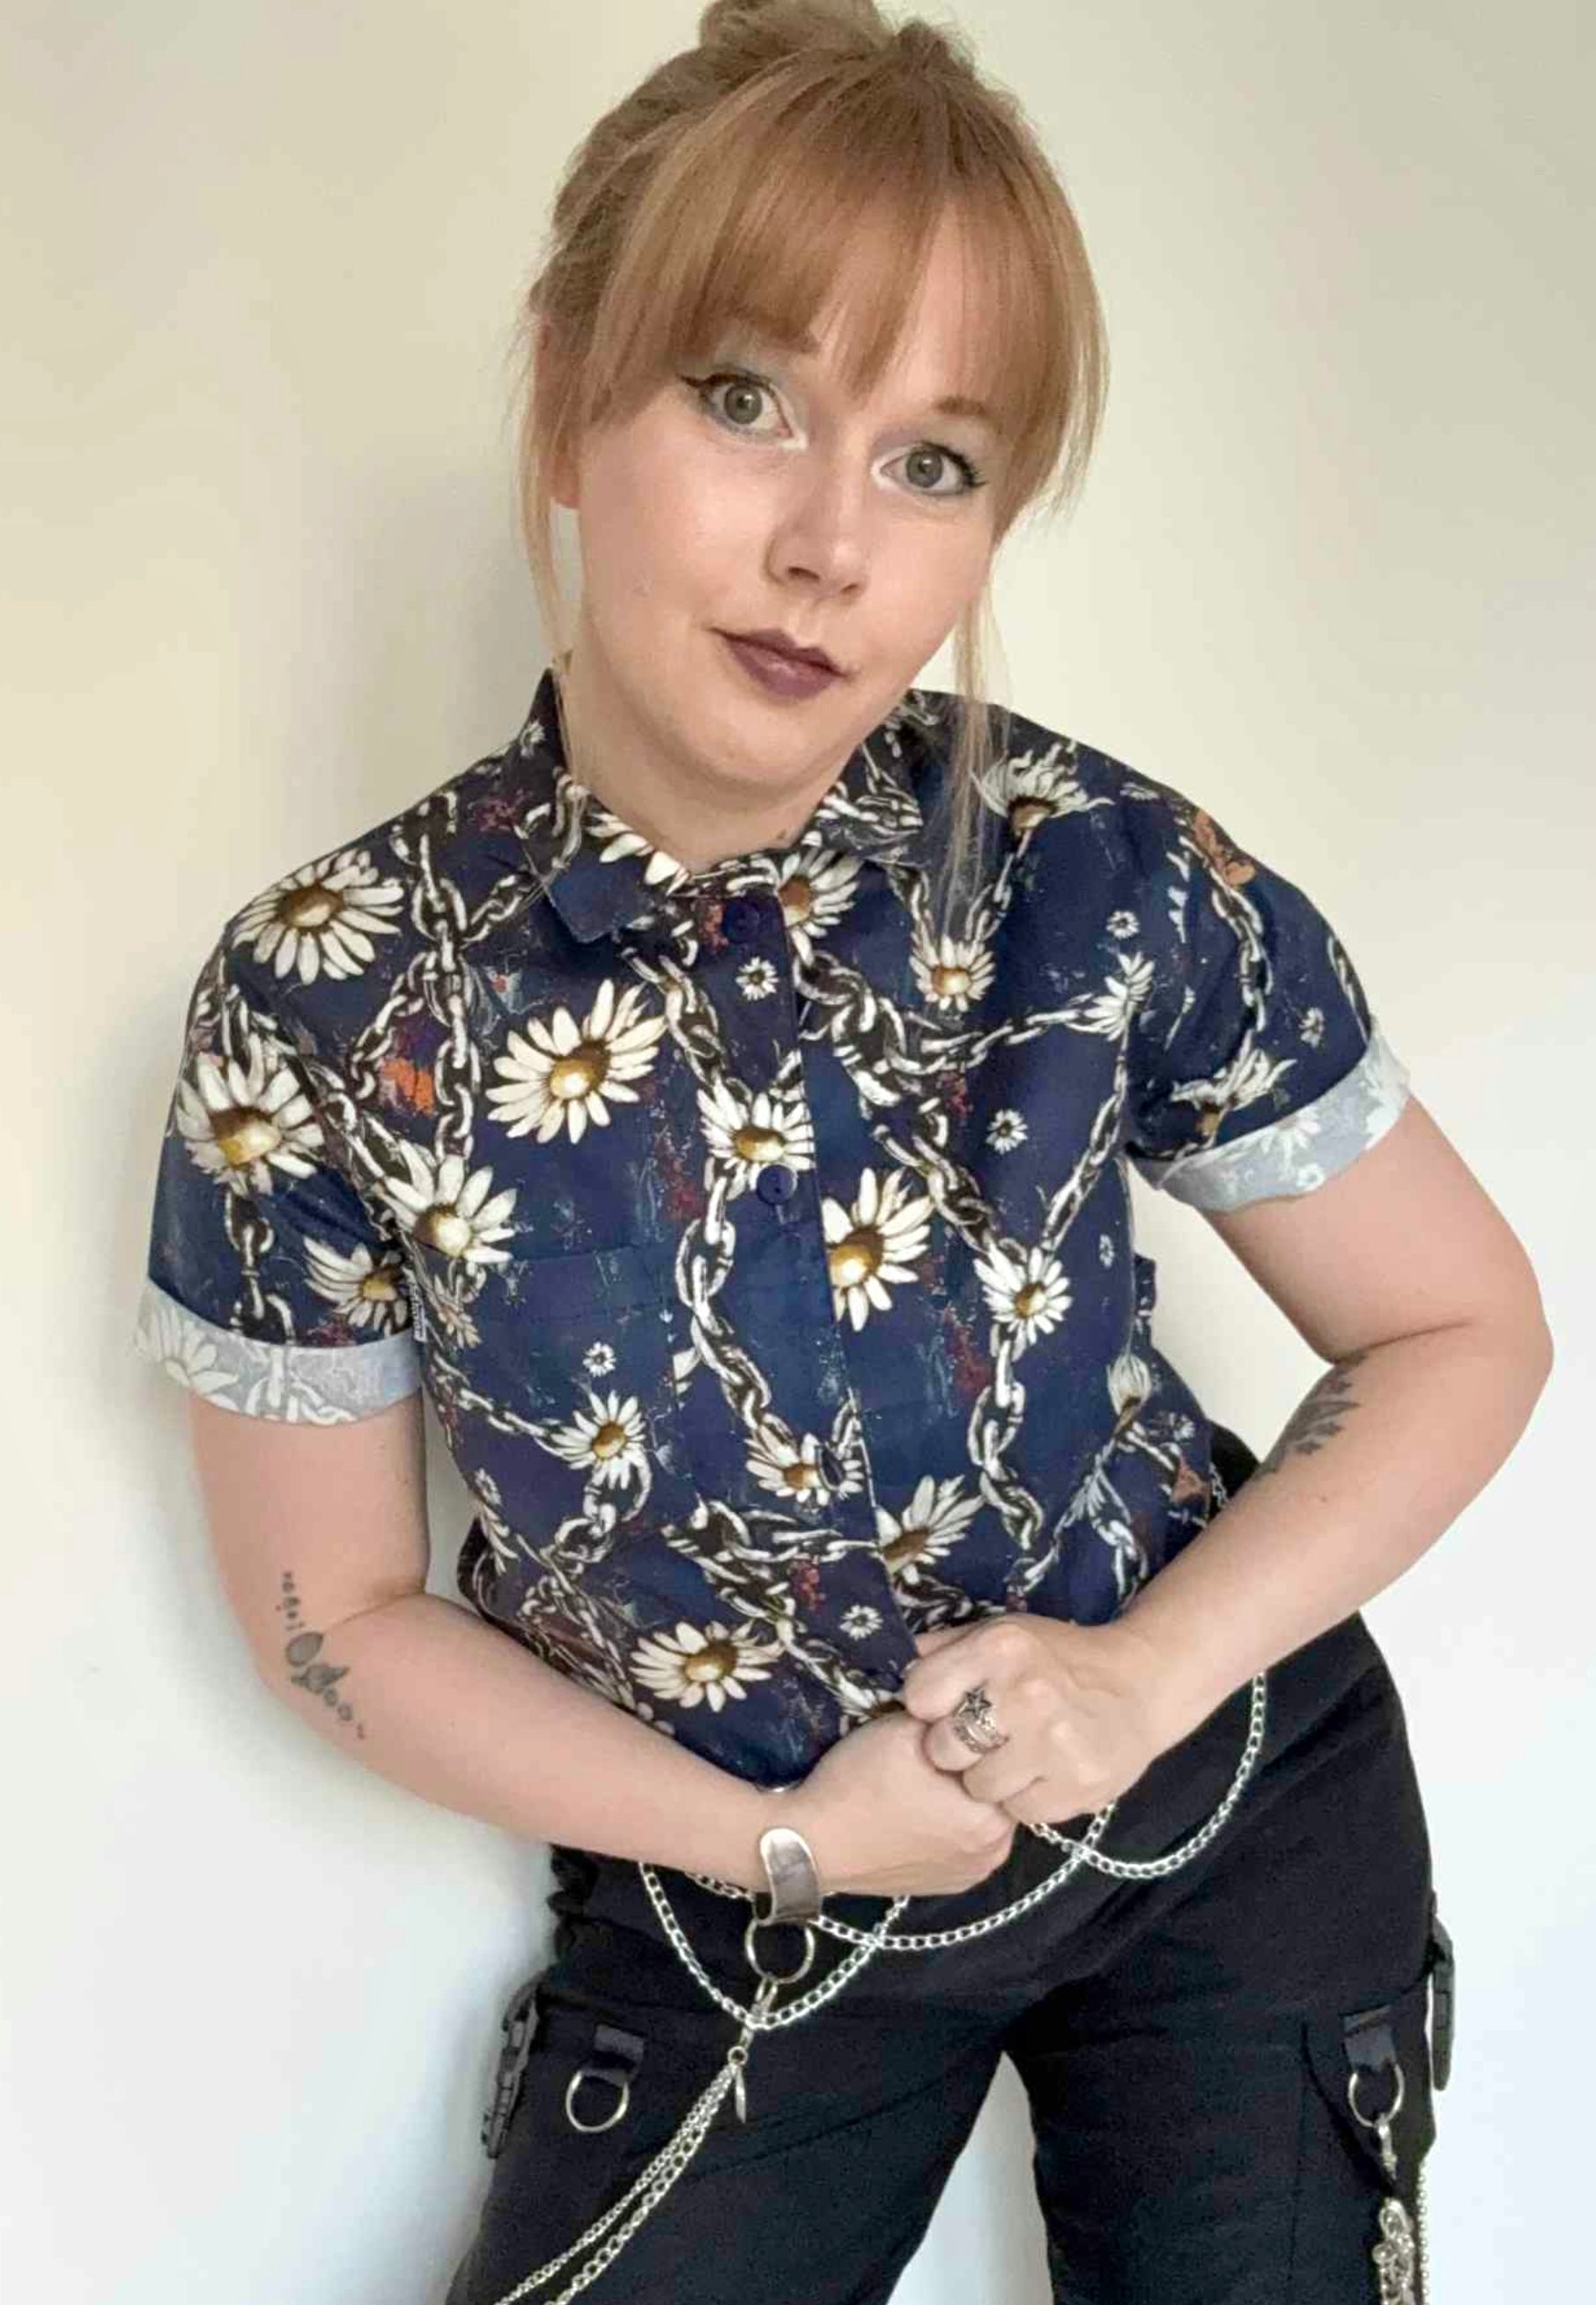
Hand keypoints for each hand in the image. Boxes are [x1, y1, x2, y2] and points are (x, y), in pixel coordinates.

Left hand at [898, 1614, 1172, 1826]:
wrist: (1141, 1684)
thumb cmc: (1059, 1658)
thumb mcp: (1003, 1634)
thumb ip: (947, 1649)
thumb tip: (896, 1664)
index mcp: (999, 1646)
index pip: (920, 1696)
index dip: (927, 1708)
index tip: (946, 1709)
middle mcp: (1026, 1692)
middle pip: (944, 1747)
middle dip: (953, 1749)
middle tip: (981, 1740)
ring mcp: (1053, 1743)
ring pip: (979, 1787)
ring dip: (989, 1780)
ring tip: (1014, 1758)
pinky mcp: (1077, 1785)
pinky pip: (1020, 1812)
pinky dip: (1026, 1800)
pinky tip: (1042, 1774)